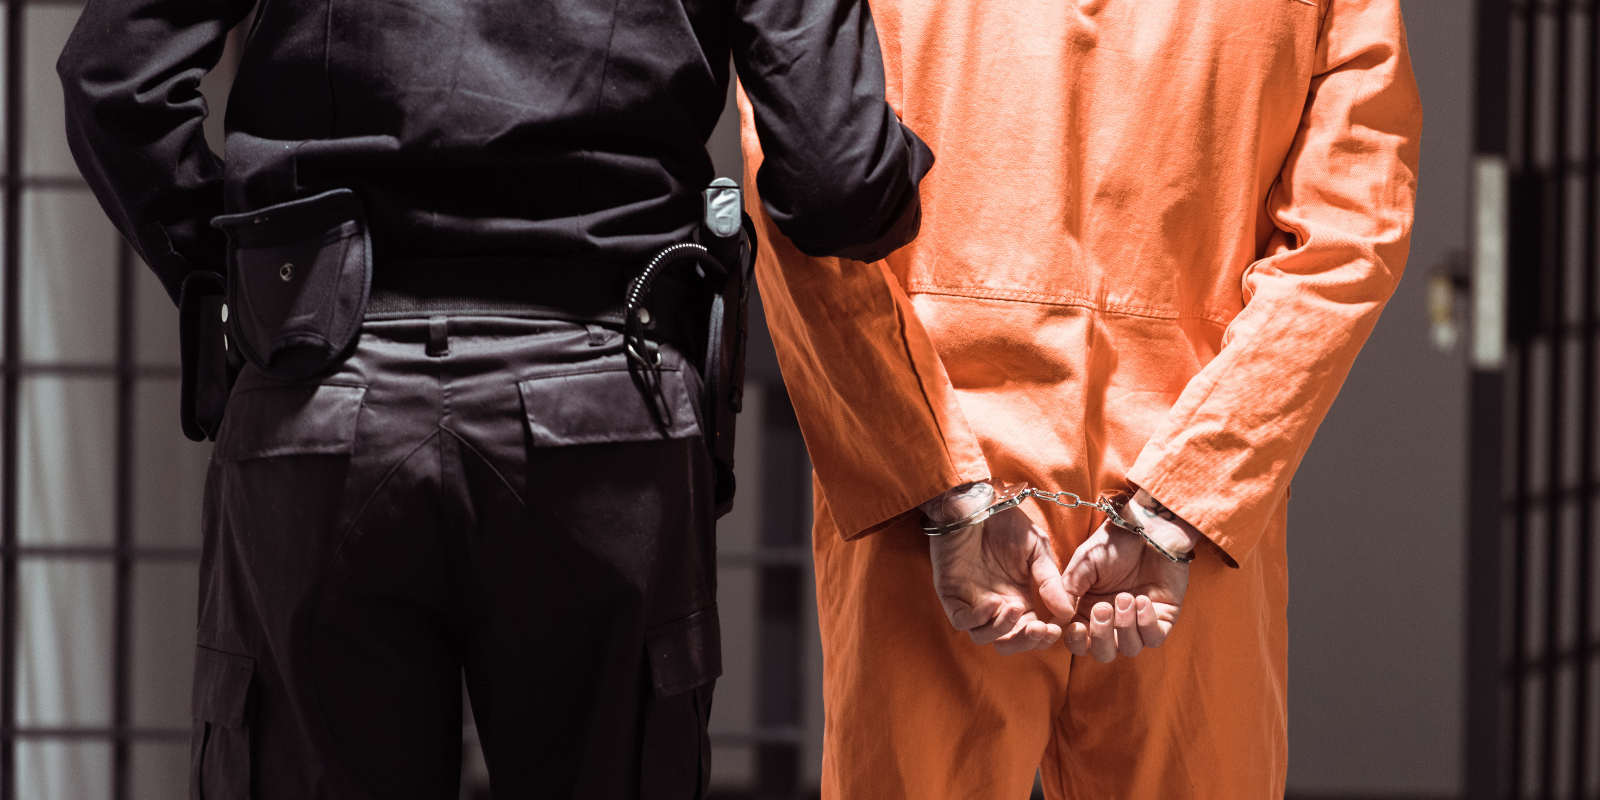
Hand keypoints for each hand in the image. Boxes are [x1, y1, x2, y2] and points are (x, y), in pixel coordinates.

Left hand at [925, 486, 1075, 654]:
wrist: (977, 502)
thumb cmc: (1007, 522)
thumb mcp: (1038, 550)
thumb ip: (1050, 581)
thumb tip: (1067, 613)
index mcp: (1019, 598)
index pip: (1030, 632)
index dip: (1042, 637)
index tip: (1055, 630)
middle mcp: (996, 604)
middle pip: (1007, 641)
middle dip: (1024, 641)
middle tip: (1038, 629)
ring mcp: (972, 601)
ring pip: (984, 636)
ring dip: (1002, 630)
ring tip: (1014, 609)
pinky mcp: (951, 594)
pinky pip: (961, 620)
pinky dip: (978, 619)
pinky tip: (993, 603)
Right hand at [1060, 490, 1199, 661]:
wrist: (1148, 527)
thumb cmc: (1114, 542)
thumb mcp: (1083, 563)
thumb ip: (1069, 590)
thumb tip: (1059, 619)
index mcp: (1088, 610)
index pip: (1079, 642)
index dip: (1077, 641)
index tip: (1077, 626)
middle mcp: (1112, 621)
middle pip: (1103, 653)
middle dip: (1102, 636)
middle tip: (1104, 608)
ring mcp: (1138, 622)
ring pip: (1129, 649)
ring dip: (1125, 626)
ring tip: (1127, 597)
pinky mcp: (1162, 618)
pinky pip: (1153, 639)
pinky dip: (1146, 625)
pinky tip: (1142, 601)